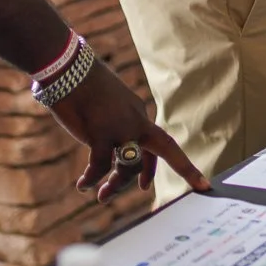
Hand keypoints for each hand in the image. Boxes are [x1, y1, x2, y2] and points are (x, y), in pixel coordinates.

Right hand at [51, 63, 208, 202]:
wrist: (65, 68)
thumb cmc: (78, 85)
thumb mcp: (103, 104)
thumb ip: (110, 123)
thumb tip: (104, 145)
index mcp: (137, 112)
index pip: (155, 142)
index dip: (153, 165)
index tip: (147, 185)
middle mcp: (135, 120)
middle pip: (164, 147)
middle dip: (185, 167)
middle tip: (199, 188)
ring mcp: (121, 127)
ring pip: (129, 166)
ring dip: (116, 186)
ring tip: (101, 197)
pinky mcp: (101, 133)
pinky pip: (101, 166)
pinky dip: (92, 179)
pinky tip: (83, 185)